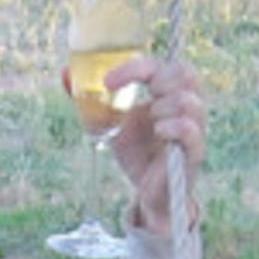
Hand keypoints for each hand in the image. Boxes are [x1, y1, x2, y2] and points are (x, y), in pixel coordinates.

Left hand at [73, 56, 205, 236]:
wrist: (149, 193)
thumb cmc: (136, 153)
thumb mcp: (108, 123)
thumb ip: (90, 100)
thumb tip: (64, 74)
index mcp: (168, 93)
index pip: (160, 65)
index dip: (134, 68)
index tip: (107, 83)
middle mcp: (186, 106)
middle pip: (185, 73)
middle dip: (159, 80)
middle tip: (145, 97)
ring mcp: (194, 128)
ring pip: (187, 101)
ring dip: (163, 108)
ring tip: (153, 124)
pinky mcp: (194, 152)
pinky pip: (189, 129)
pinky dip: (172, 127)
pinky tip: (159, 133)